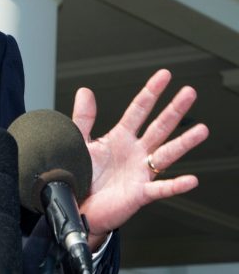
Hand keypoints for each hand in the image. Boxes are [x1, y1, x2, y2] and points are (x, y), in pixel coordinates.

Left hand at [72, 69, 208, 249]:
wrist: (79, 205)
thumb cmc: (82, 175)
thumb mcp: (81, 142)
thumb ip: (83, 118)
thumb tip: (85, 91)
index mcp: (121, 138)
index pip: (139, 110)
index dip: (151, 92)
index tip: (164, 75)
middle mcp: (135, 152)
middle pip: (159, 127)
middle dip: (174, 109)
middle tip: (189, 92)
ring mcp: (140, 172)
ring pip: (167, 154)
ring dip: (184, 142)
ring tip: (201, 130)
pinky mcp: (140, 193)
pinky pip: (161, 189)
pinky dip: (176, 185)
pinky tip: (190, 180)